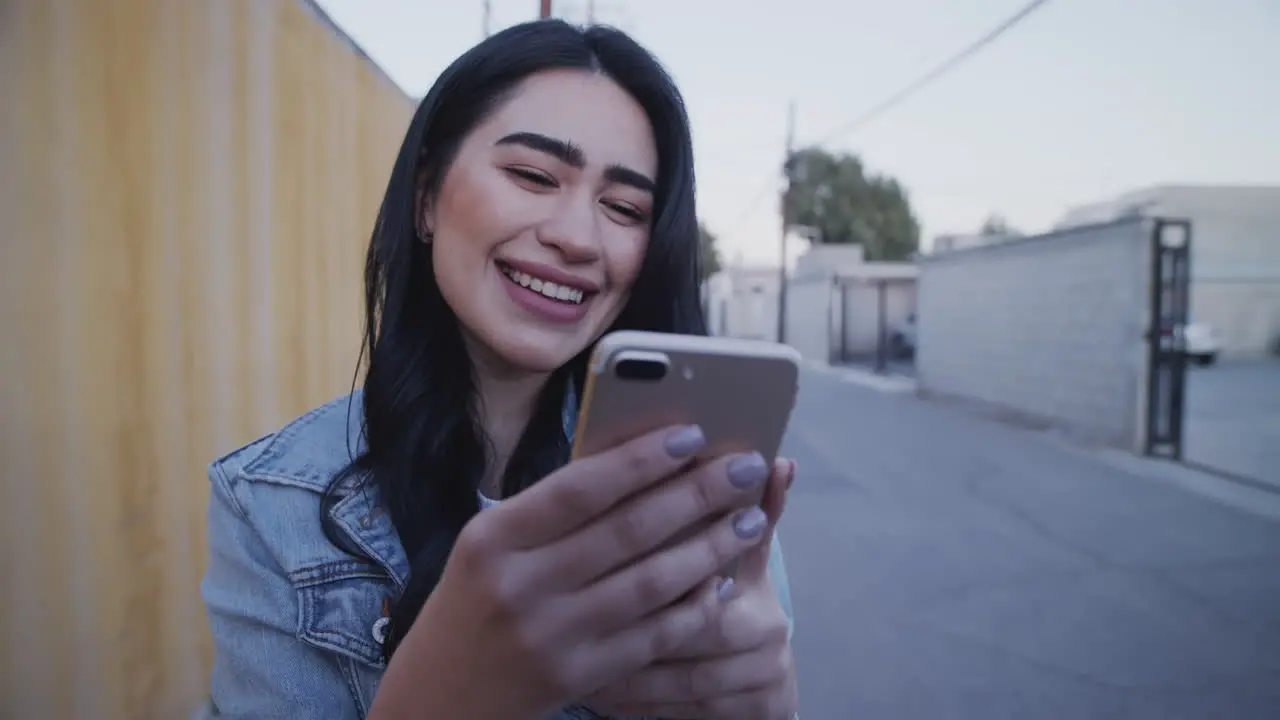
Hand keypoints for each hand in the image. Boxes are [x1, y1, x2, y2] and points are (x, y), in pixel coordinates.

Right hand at [370, 424, 774, 718]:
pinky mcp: (578, 677)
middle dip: (697, 494)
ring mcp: (551, 637)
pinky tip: (721, 583)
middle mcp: (520, 586)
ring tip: (749, 521)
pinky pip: (652, 636)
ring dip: (709, 548)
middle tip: (744, 467)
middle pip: (627, 530)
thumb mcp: (490, 545)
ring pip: (650, 583)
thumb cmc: (473, 601)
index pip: (580, 487)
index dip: (642, 459)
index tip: (692, 435)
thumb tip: (643, 463)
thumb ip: (553, 510)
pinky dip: (693, 608)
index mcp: (493, 537)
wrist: (439, 696)